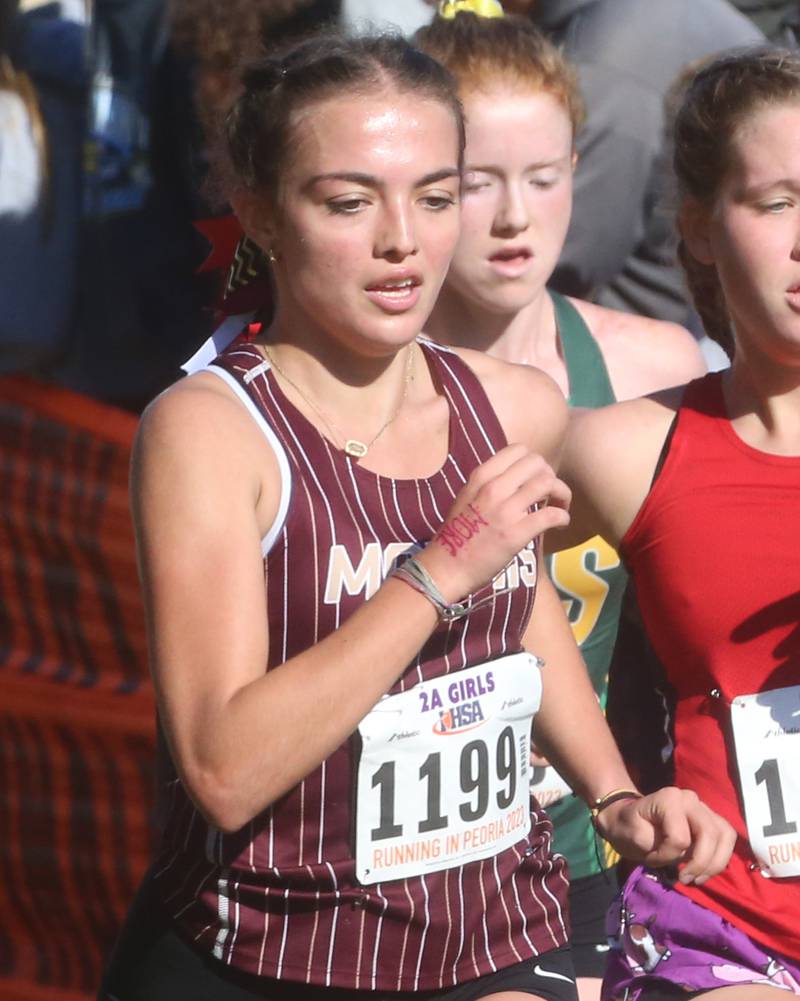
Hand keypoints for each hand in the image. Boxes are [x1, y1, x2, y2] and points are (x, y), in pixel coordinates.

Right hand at [418, 443, 570, 601]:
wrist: (447, 567)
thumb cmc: (457, 534)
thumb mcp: (466, 497)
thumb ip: (488, 483)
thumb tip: (516, 477)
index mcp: (481, 477)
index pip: (518, 449)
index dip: (533, 462)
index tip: (534, 478)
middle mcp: (494, 488)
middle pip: (537, 463)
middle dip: (550, 475)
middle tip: (550, 493)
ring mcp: (505, 510)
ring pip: (548, 483)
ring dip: (562, 493)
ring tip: (561, 505)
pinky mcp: (517, 534)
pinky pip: (551, 514)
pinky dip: (563, 516)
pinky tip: (560, 523)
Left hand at [594, 787, 735, 885]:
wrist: (631, 820)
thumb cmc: (630, 827)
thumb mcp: (633, 837)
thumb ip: (657, 845)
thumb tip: (684, 854)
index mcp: (669, 799)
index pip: (680, 837)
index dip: (668, 855)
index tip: (652, 859)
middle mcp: (690, 799)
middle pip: (710, 833)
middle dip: (701, 863)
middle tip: (684, 879)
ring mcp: (703, 807)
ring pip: (725, 835)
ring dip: (715, 862)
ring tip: (697, 878)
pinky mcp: (711, 819)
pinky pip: (726, 838)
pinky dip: (720, 858)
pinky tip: (704, 871)